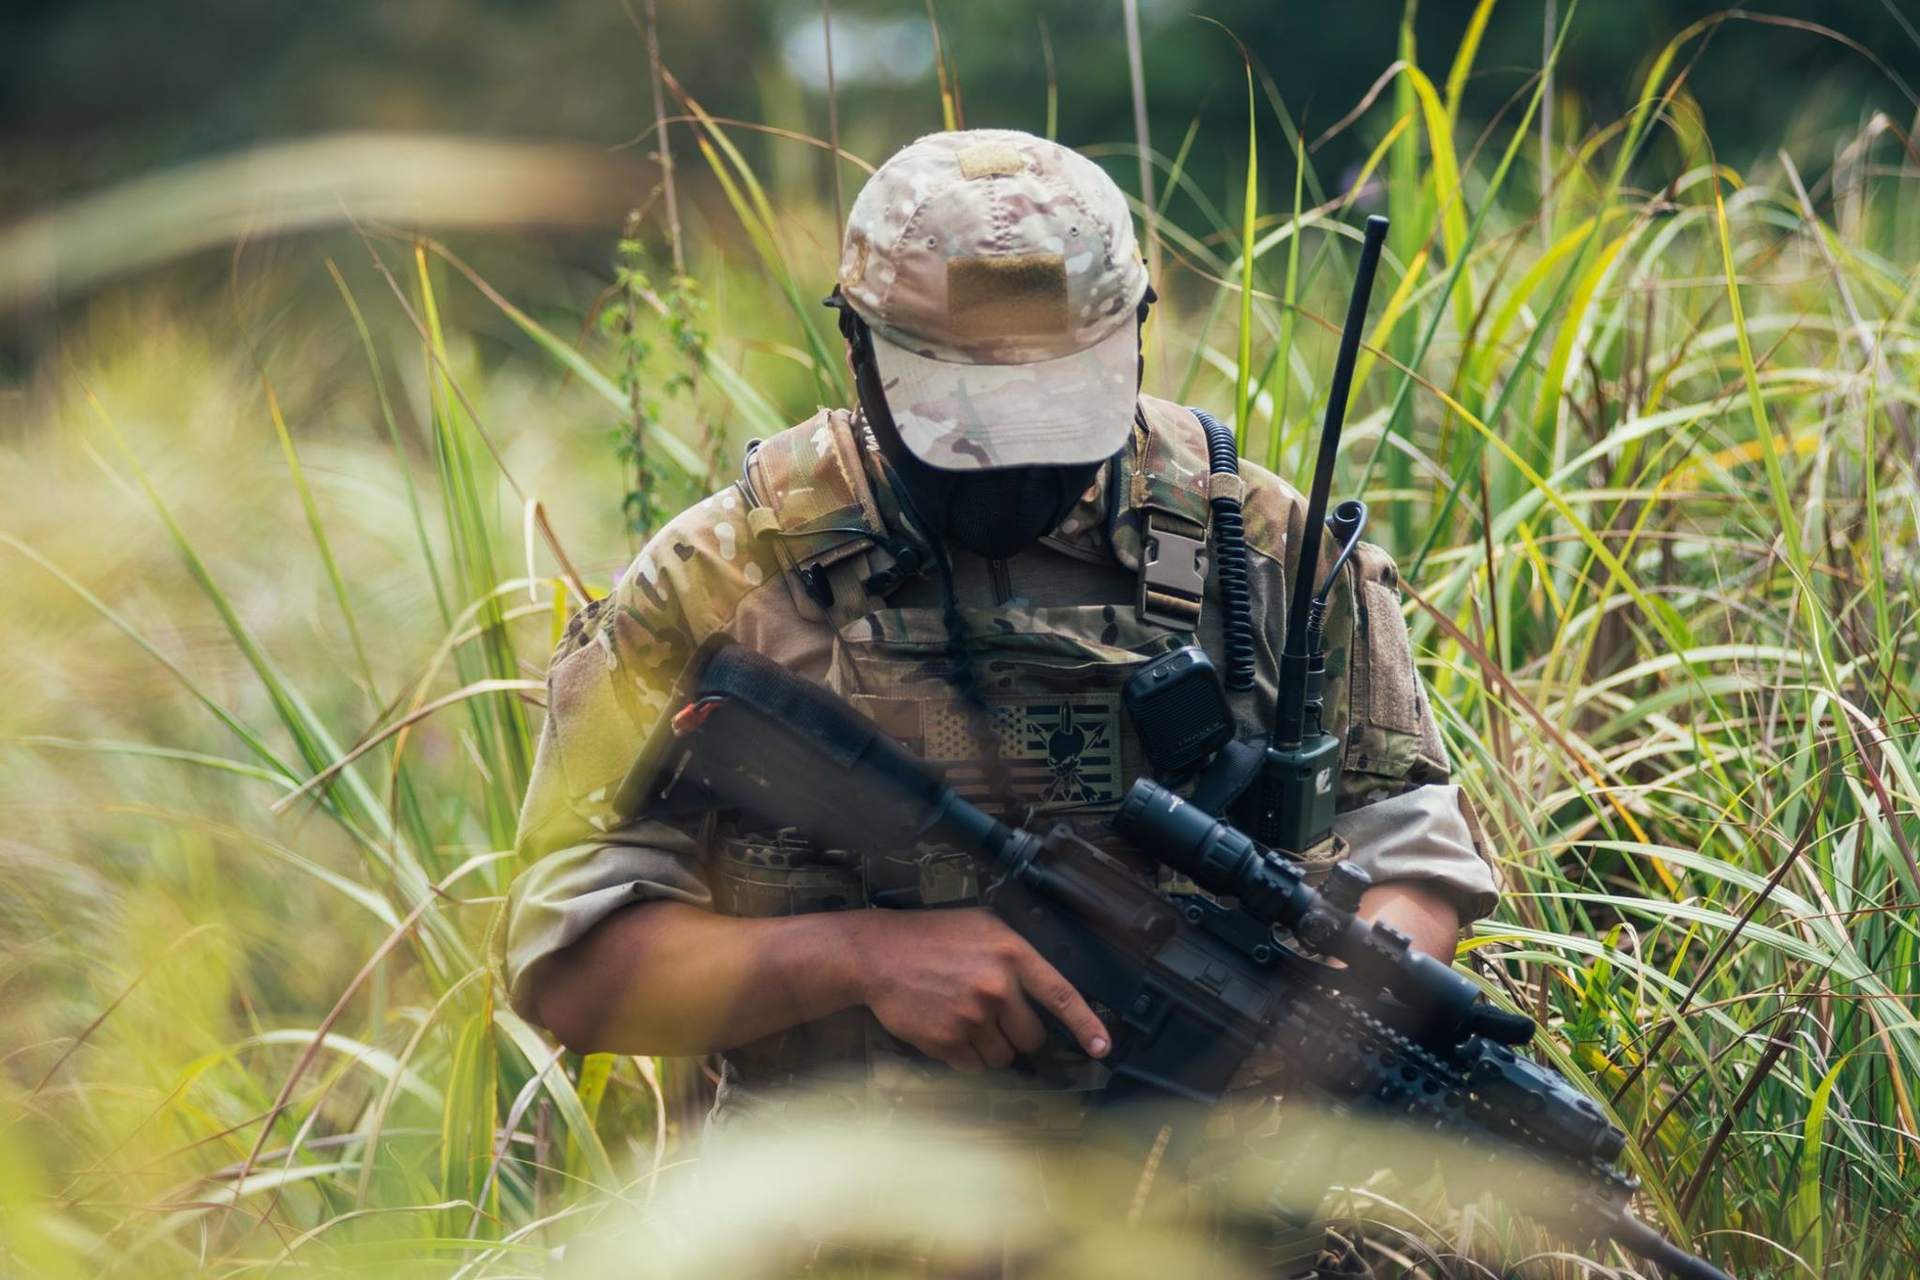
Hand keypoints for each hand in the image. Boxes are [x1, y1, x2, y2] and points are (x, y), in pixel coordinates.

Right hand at [842, 908, 1110, 1072]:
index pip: (1062, 995)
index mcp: (1011, 954)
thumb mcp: (980, 925)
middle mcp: (997, 987)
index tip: (1102, 1048)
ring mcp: (972, 1017)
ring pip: (1003, 1056)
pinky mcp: (947, 1041)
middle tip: (993, 1017)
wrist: (876, 955)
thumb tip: (1044, 985)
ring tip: (964, 1019)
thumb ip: (1014, 953)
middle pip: (1032, 1037)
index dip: (1087, 1025)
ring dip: (991, 1047)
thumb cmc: (929, 937)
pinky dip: (966, 1057)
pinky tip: (948, 1031)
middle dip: (1018, 1034)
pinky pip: (974, 1067)